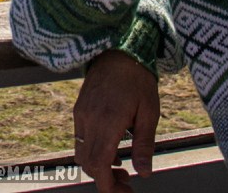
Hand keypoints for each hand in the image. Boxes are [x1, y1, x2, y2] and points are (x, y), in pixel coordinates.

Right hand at [73, 49, 159, 192]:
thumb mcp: (149, 113)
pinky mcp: (78, 109)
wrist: (119, 50)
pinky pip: (80, 139)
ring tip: (121, 166)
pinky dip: (93, 150)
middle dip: (105, 179)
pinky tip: (112, 147)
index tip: (123, 192)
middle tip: (127, 182)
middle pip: (88, 164)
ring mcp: (81, 114)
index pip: (99, 165)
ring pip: (81, 153)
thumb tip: (144, 173)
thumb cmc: (139, 80)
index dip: (108, 186)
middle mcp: (89, 119)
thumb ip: (144, 145)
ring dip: (98, 166)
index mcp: (108, 122)